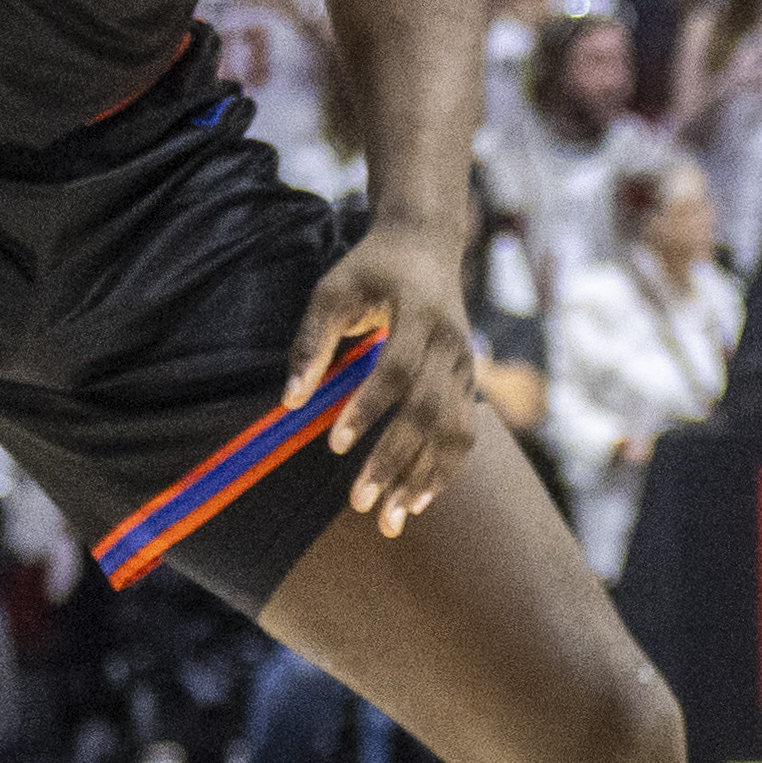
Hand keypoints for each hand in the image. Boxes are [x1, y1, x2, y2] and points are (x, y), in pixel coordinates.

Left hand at [287, 228, 488, 534]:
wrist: (428, 245)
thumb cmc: (371, 267)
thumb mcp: (332, 290)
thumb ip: (312, 342)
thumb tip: (290, 401)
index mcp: (421, 316)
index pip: (397, 371)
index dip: (368, 409)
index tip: (333, 444)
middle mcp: (453, 345)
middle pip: (429, 412)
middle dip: (394, 461)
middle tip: (358, 503)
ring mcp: (468, 366)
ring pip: (453, 432)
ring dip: (424, 478)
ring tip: (392, 517)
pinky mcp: (471, 382)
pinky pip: (464, 434)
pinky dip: (445, 470)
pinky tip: (418, 501)